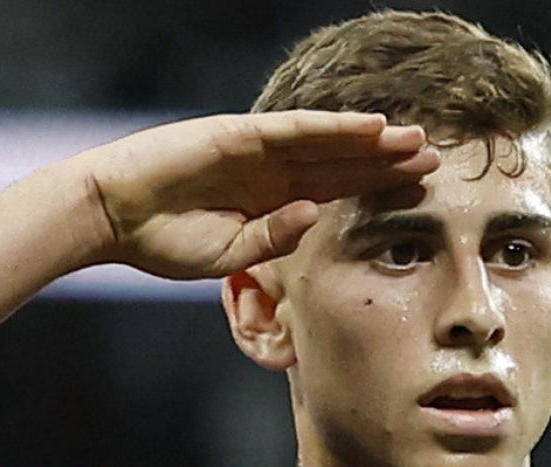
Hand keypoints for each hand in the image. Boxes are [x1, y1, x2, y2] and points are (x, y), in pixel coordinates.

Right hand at [78, 111, 439, 278]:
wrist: (112, 216)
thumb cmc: (164, 241)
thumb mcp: (231, 255)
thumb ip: (274, 238)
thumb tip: (316, 215)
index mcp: (272, 203)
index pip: (336, 194)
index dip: (377, 192)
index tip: (420, 194)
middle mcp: (272, 172)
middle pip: (343, 164)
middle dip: (388, 163)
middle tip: (438, 161)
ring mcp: (257, 150)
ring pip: (329, 143)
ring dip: (373, 141)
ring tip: (416, 141)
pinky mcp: (239, 134)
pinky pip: (296, 129)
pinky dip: (334, 127)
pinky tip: (370, 127)